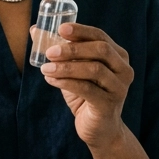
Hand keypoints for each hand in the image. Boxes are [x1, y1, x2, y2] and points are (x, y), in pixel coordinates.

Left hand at [38, 21, 134, 155]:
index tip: (60, 28)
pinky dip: (66, 83)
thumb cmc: (86, 96)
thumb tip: (35, 30)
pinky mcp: (109, 105)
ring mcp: (119, 88)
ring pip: (93, 70)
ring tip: (46, 69)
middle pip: (101, 50)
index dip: (81, 31)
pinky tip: (51, 80)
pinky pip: (87, 89)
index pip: (100, 37)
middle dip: (73, 49)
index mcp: (118, 56)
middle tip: (49, 52)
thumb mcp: (73, 71)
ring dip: (66, 67)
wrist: (99, 130)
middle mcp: (123, 70)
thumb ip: (59, 52)